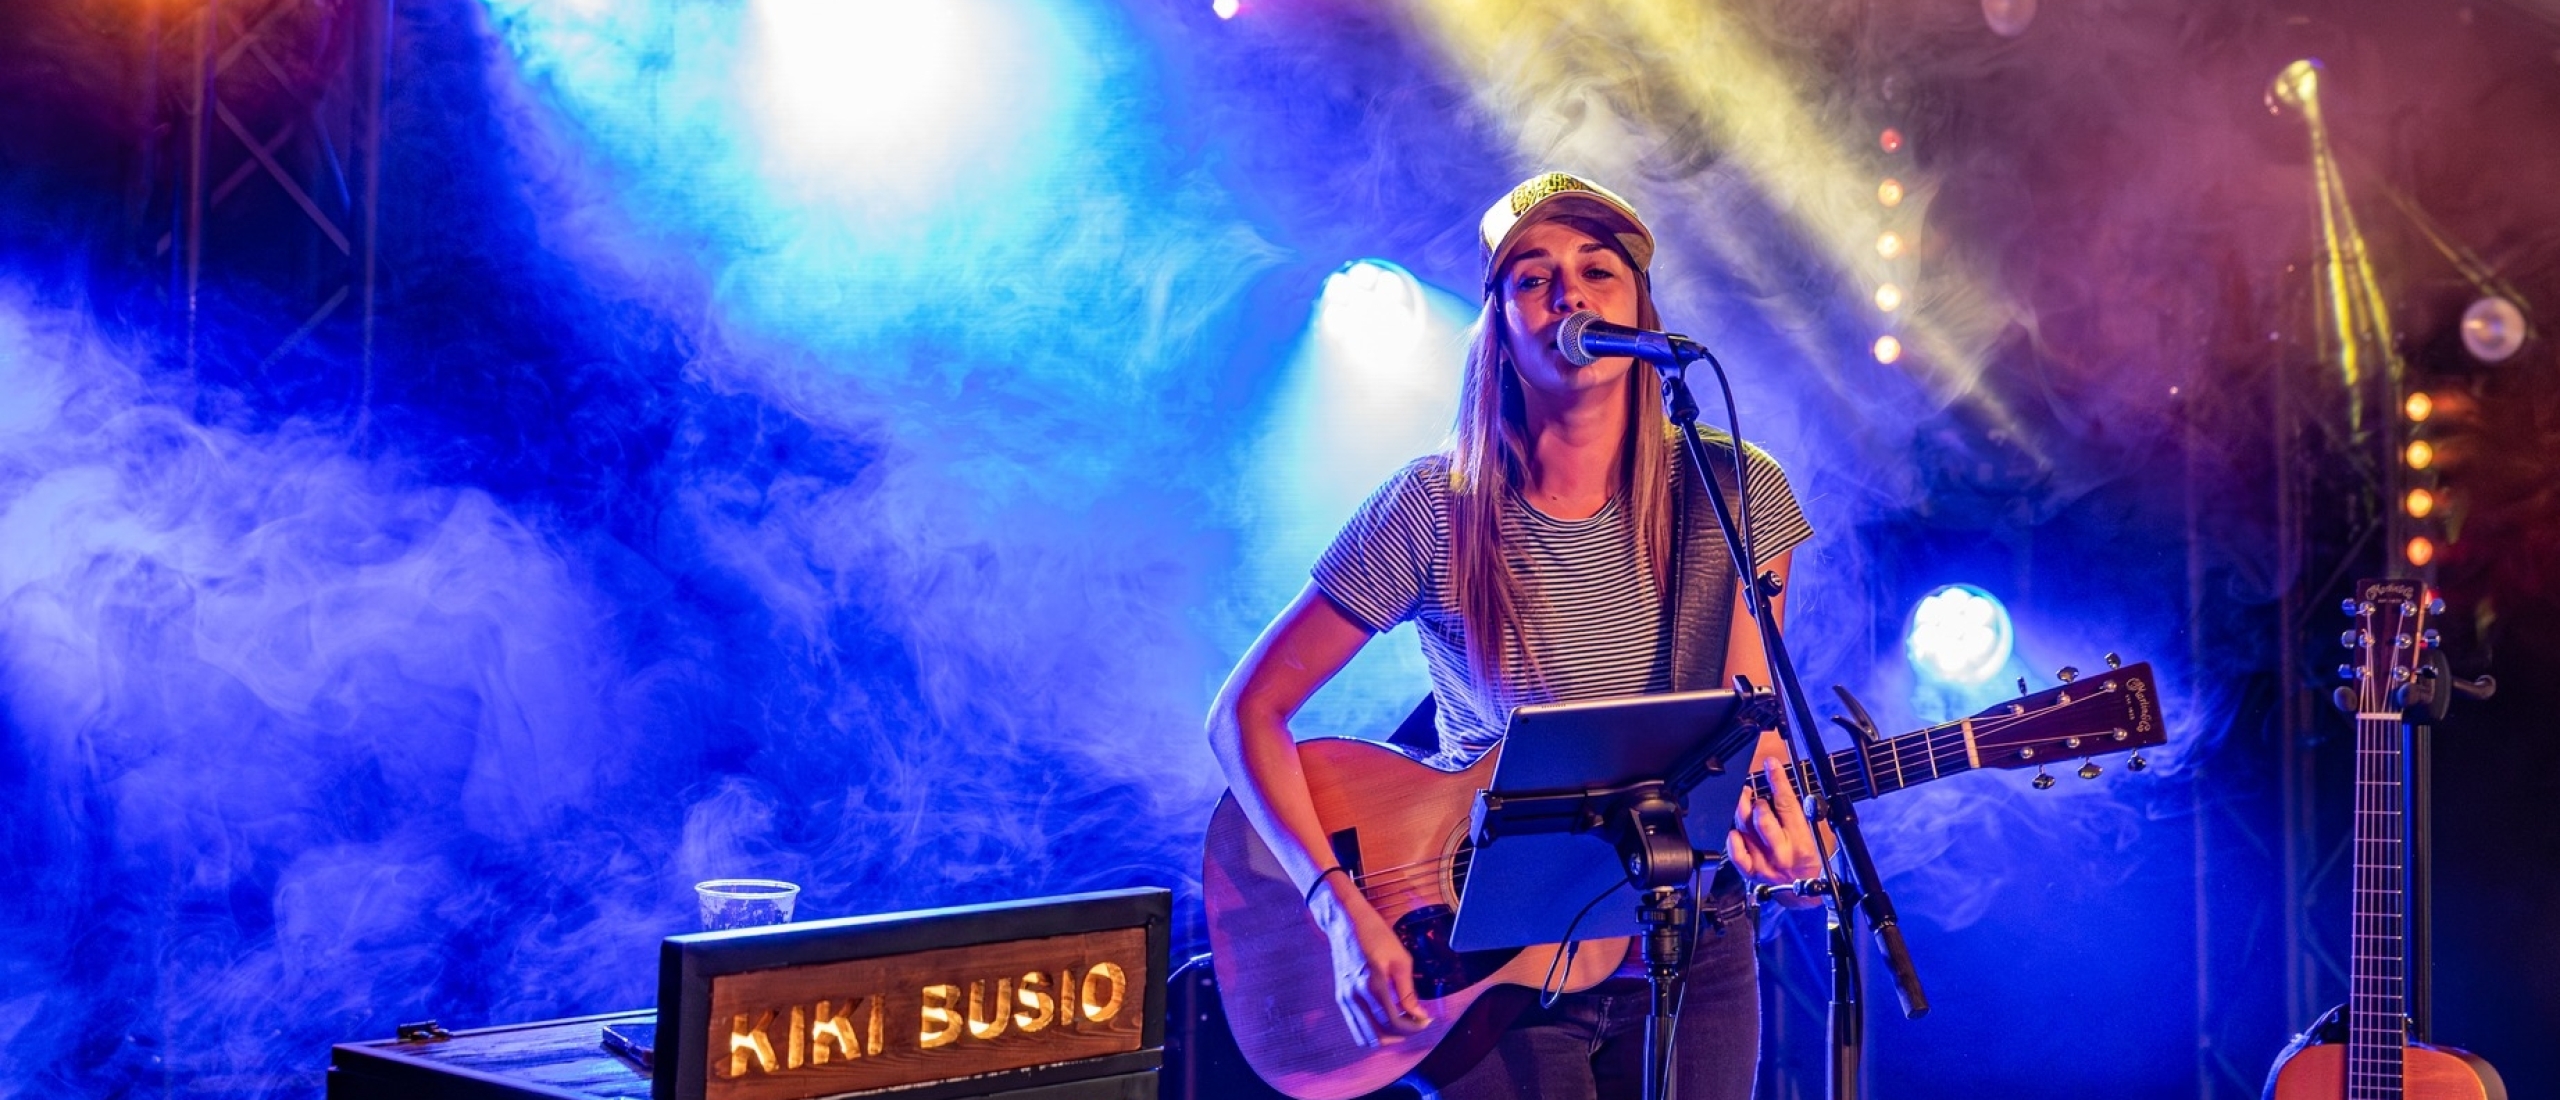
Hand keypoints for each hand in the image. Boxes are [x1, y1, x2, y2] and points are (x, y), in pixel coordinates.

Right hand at [1307, 878, 1433, 1044]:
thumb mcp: (1400, 958)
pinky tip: (1386, 1020)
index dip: (1413, 1027)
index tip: (1426, 1020)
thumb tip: (1419, 1014)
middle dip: (1403, 1034)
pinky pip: (1356, 1026)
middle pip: (1380, 1033)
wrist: (1344, 922)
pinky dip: (1373, 1030)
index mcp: (1373, 985)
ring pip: (1365, 1035)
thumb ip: (1408, 991)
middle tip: (1417, 1023)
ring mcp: (1345, 999)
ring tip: (1403, 1024)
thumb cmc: (1375, 935)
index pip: (1394, 1021)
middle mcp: (1356, 996)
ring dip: (1387, 1036)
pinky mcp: (1341, 998)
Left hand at [1730, 756, 1828, 908]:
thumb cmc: (1806, 861)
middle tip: (1754, 796)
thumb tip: (1780, 788)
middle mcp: (1780, 852)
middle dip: (1757, 802)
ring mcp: (1763, 862)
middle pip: (1762, 819)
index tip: (1771, 763)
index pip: (1787, 804)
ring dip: (1742, 811)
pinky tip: (1734, 830)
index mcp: (1800, 841)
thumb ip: (1796, 815)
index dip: (1778, 780)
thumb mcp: (1813, 836)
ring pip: (1745, 830)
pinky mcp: (1750, 872)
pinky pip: (1735, 853)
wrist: (1802, 895)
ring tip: (1744, 801)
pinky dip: (1732, 839)